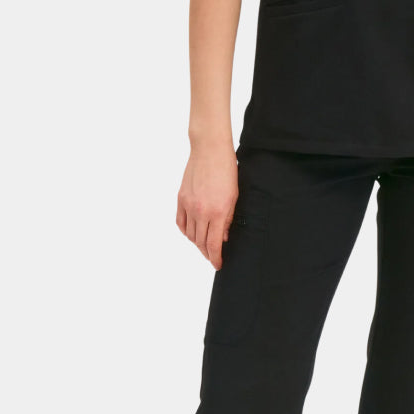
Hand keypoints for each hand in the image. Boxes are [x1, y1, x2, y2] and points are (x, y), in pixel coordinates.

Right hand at [176, 142, 238, 268]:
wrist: (210, 149)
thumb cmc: (227, 169)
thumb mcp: (234, 196)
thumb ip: (228, 219)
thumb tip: (222, 237)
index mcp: (217, 211)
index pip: (213, 244)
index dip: (215, 258)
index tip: (218, 264)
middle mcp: (201, 211)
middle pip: (200, 242)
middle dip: (207, 253)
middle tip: (212, 257)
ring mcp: (188, 205)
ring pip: (189, 234)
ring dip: (196, 243)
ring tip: (204, 245)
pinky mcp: (180, 198)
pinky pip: (180, 222)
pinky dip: (185, 231)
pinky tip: (191, 233)